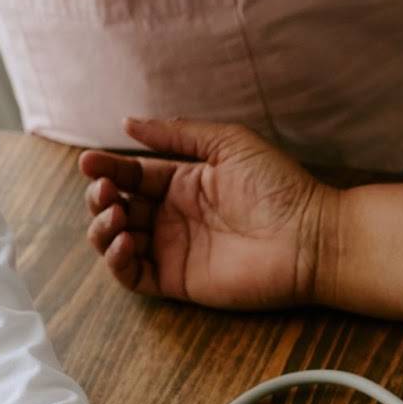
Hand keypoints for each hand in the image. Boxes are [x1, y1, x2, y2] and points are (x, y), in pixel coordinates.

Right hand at [79, 117, 334, 309]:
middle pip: (117, 207)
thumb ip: (177, 134)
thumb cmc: (280, 187)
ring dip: (101, 227)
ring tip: (115, 214)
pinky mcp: (181, 281)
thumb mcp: (228, 144)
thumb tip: (128, 122)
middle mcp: (175, 217)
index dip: (107, 168)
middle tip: (106, 190)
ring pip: (117, 241)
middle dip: (101, 196)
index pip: (132, 174)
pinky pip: (134, 276)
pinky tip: (125, 241)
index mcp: (184, 182)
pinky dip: (117, 261)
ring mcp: (176, 250)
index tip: (91, 162)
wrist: (311, 237)